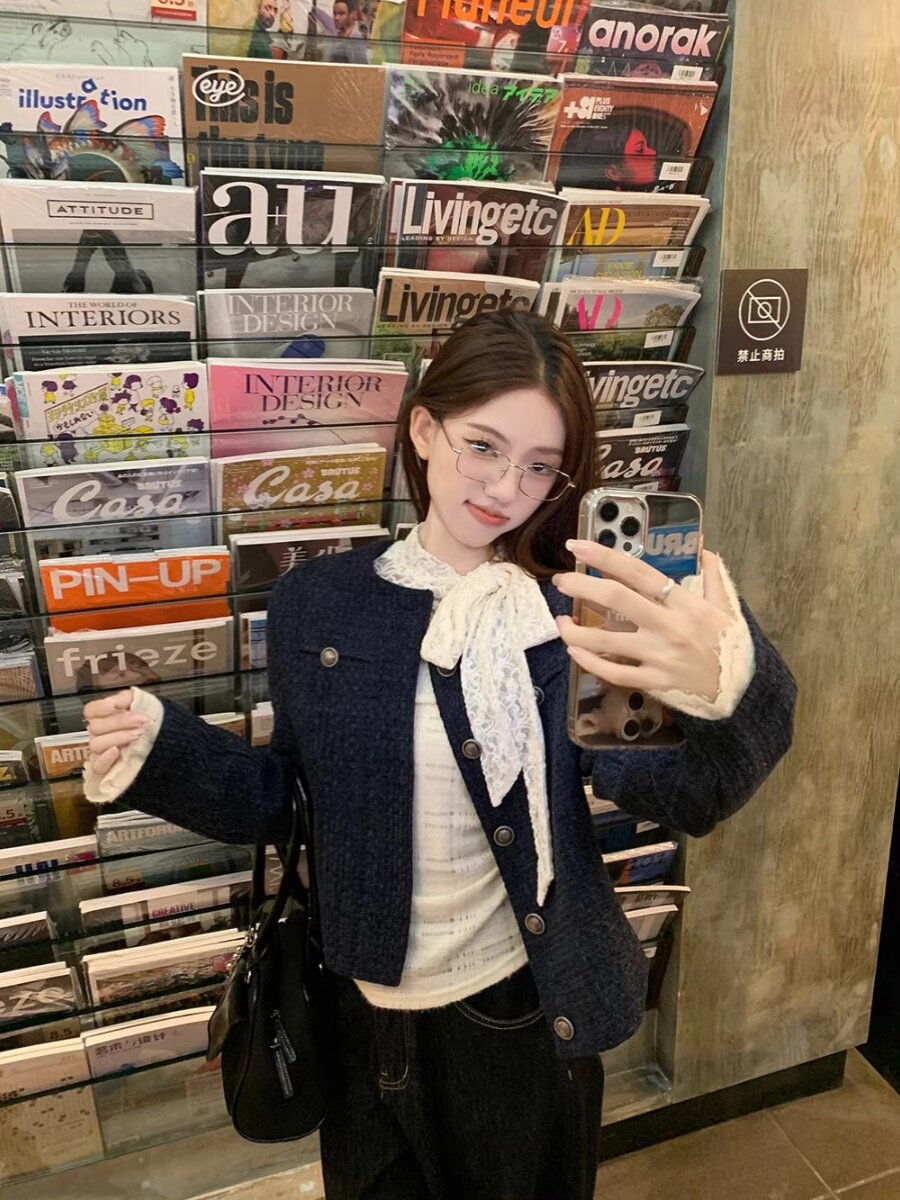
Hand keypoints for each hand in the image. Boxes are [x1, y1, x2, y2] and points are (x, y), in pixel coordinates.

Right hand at [83, 689, 146, 777]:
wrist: (167, 742)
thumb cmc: (151, 723)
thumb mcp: (142, 704)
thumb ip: (127, 699)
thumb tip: (116, 701)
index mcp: (106, 717)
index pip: (90, 710)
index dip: (99, 707)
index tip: (114, 705)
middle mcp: (101, 734)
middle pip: (95, 727)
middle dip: (120, 721)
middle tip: (140, 720)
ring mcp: (102, 751)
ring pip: (97, 744)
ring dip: (119, 737)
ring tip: (138, 734)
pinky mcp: (108, 768)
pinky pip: (98, 766)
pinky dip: (105, 759)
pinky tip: (117, 751)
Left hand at [553, 542, 734, 701]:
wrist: (742, 691)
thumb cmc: (730, 646)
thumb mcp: (727, 607)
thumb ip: (713, 575)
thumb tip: (702, 545)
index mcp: (685, 603)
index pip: (639, 572)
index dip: (605, 557)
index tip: (579, 547)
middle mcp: (669, 627)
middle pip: (616, 599)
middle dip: (582, 586)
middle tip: (561, 580)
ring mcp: (659, 656)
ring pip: (607, 642)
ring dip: (576, 631)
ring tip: (559, 621)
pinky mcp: (653, 682)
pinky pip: (614, 672)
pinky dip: (590, 663)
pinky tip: (574, 652)